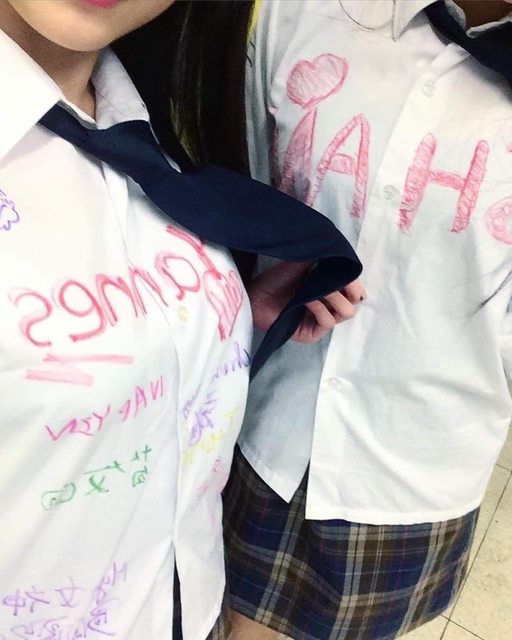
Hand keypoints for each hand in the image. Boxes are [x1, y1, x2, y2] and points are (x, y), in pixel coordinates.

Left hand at [248, 261, 364, 343]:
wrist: (256, 294)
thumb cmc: (277, 278)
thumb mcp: (302, 263)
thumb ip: (323, 259)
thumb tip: (342, 255)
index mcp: (329, 290)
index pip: (355, 291)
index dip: (355, 284)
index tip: (349, 274)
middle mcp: (328, 306)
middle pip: (354, 303)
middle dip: (346, 290)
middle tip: (330, 282)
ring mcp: (320, 320)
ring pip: (346, 313)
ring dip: (334, 298)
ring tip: (316, 290)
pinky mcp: (312, 334)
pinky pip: (327, 322)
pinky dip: (320, 308)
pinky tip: (307, 300)